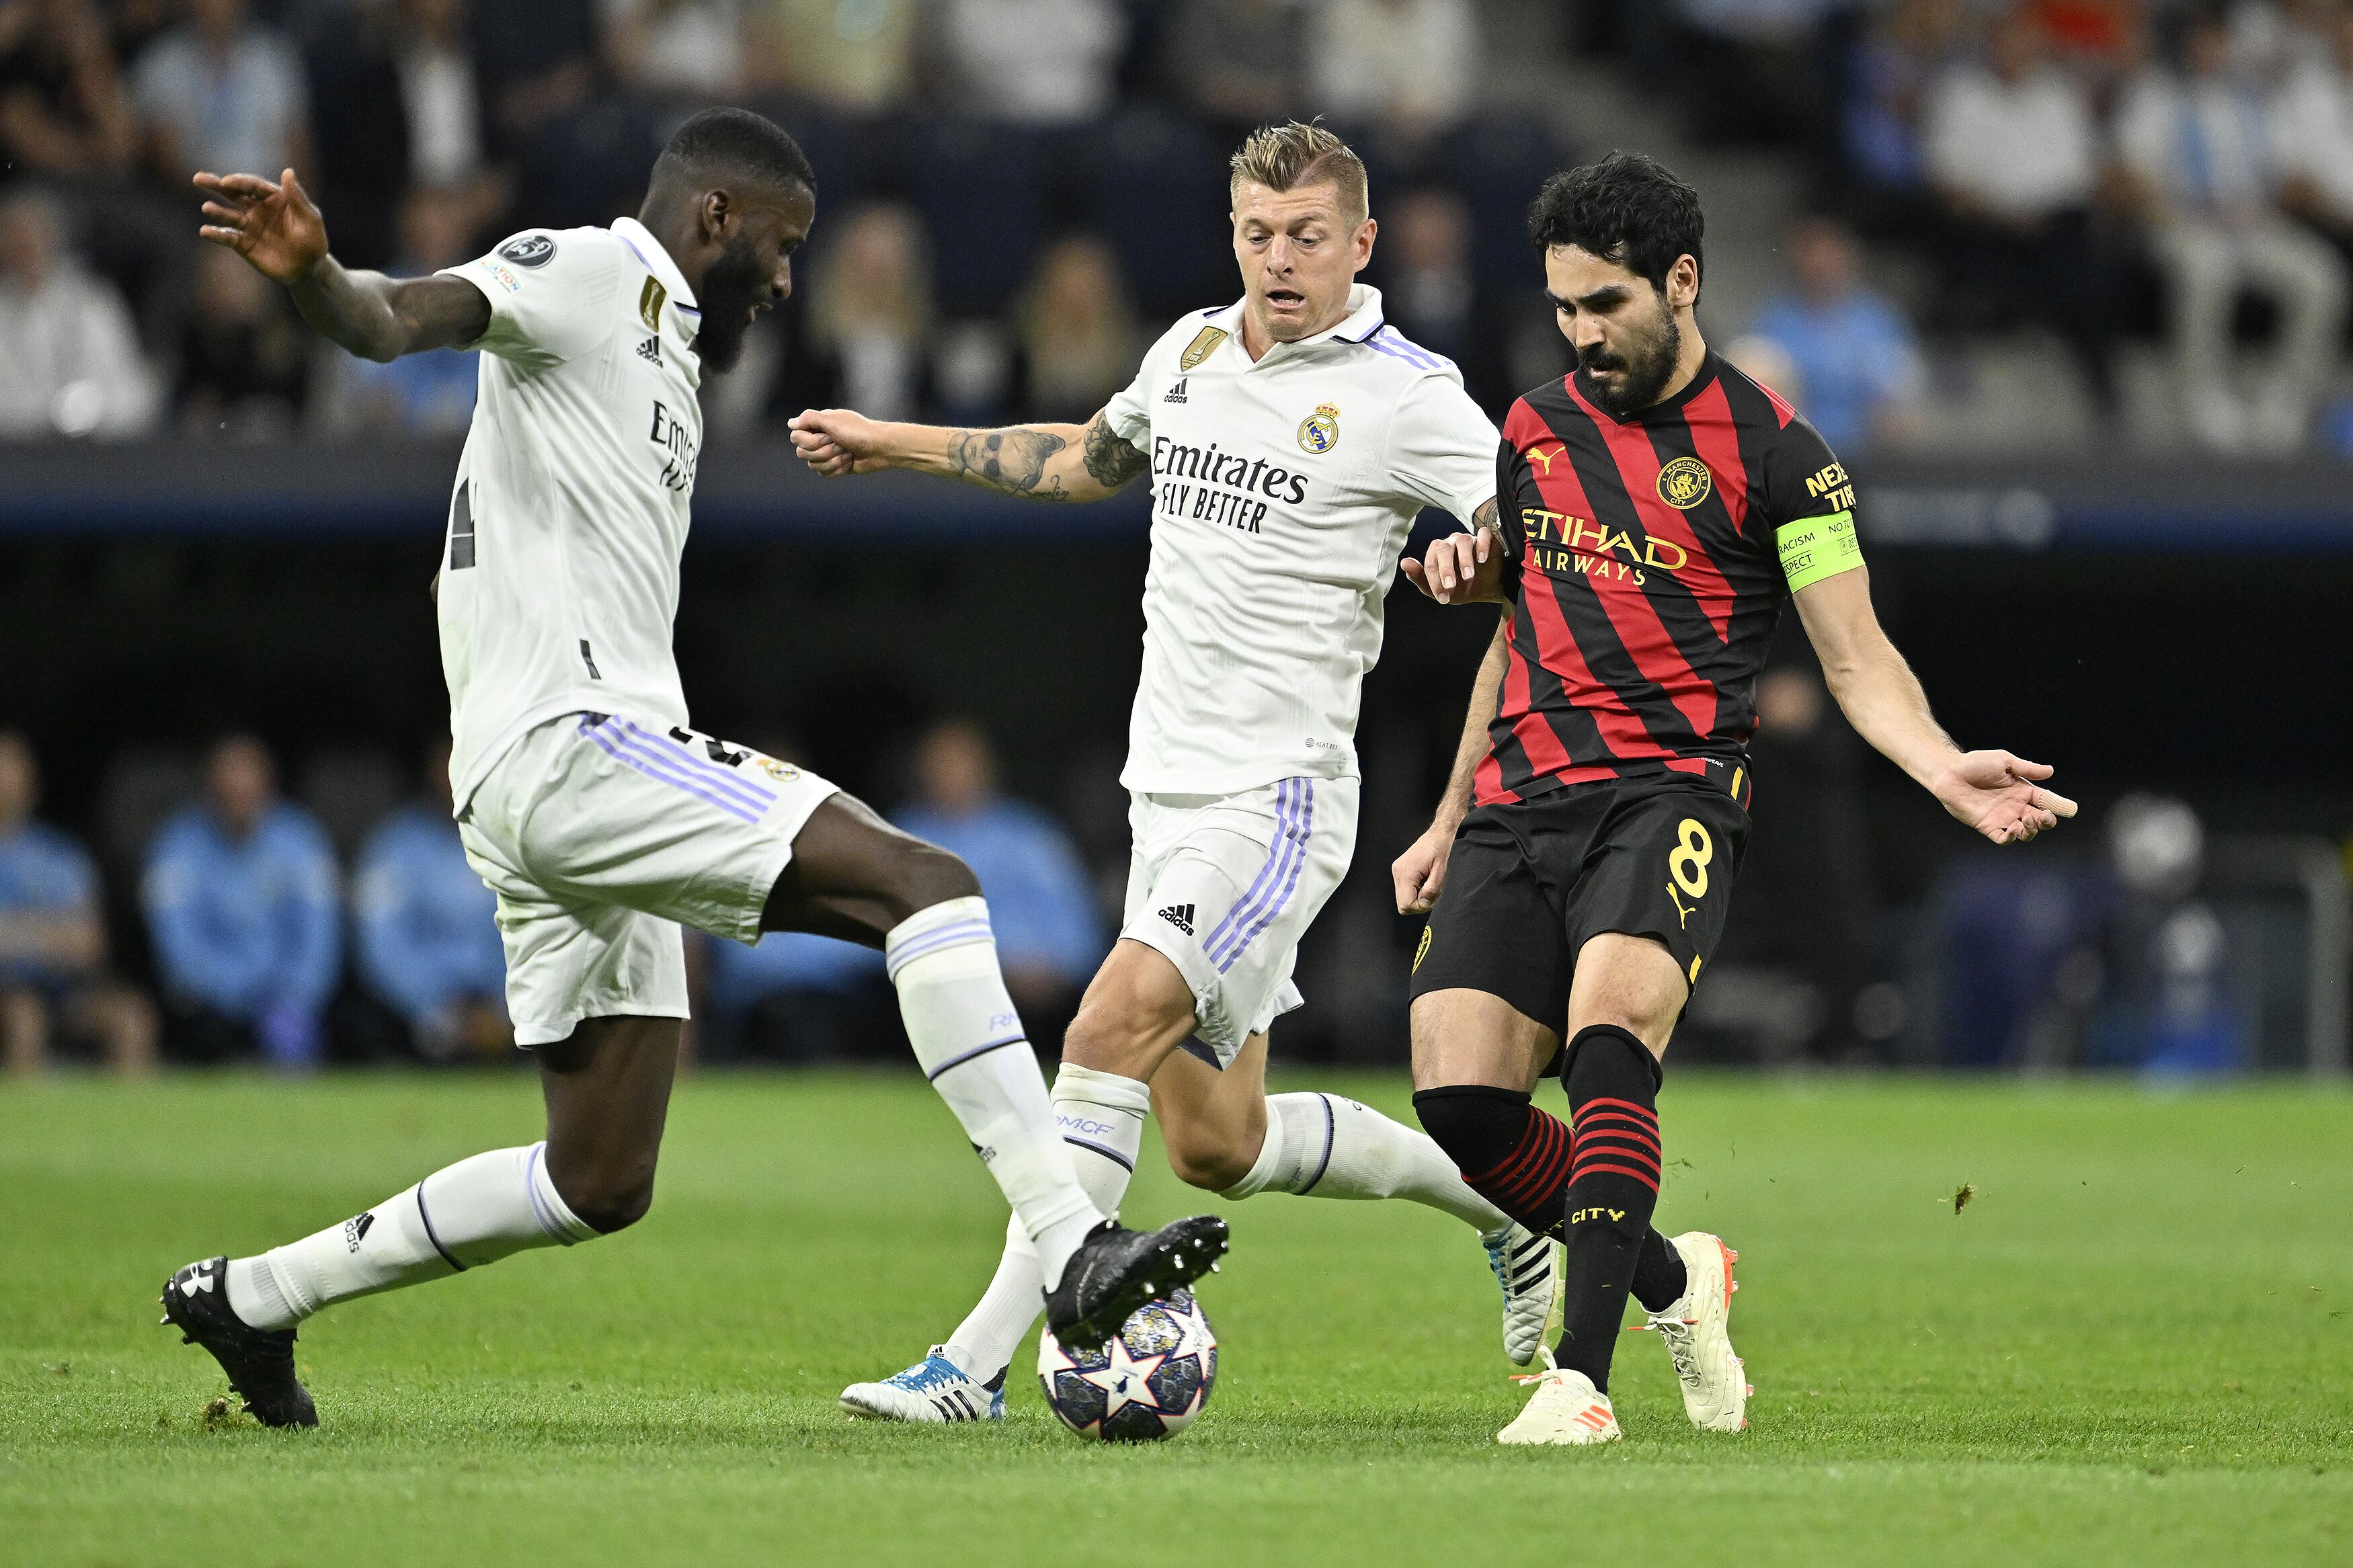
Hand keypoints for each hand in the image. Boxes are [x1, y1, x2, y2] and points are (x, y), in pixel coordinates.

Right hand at [196, 168, 327, 284]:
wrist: (309, 269)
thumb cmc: (313, 241)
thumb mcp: (310, 218)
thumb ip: (297, 197)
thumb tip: (288, 171)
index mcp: (274, 198)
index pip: (253, 186)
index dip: (239, 182)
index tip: (227, 182)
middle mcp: (258, 209)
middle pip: (234, 194)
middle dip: (216, 185)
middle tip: (198, 178)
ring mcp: (249, 226)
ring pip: (229, 215)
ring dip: (217, 211)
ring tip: (207, 208)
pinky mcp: (244, 244)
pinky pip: (227, 237)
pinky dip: (216, 234)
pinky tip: (205, 231)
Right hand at [788, 408, 893, 476]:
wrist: (880, 448)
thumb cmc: (859, 432)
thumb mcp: (833, 421)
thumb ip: (810, 419)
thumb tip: (790, 423)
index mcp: (817, 425)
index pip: (795, 436)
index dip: (810, 440)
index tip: (827, 436)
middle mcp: (819, 439)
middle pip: (801, 453)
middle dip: (824, 451)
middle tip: (841, 444)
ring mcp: (825, 454)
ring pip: (812, 465)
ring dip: (832, 460)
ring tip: (847, 453)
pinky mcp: (833, 467)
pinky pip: (823, 474)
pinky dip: (838, 469)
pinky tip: (849, 462)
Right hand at [1392, 820, 1454, 913]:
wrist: (1436, 835)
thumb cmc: (1439, 849)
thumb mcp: (1440, 871)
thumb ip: (1431, 889)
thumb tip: (1424, 904)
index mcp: (1406, 873)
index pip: (1406, 904)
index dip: (1420, 907)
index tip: (1431, 899)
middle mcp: (1398, 872)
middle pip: (1402, 904)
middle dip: (1418, 904)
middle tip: (1431, 894)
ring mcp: (1397, 871)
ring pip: (1402, 898)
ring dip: (1416, 897)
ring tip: (1428, 885)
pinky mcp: (1399, 870)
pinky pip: (1403, 890)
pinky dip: (1414, 891)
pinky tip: (1423, 882)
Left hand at [1401, 529, 1502, 604]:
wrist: (1487, 589)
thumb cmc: (1461, 587)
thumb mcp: (1439, 589)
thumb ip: (1419, 577)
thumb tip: (1404, 562)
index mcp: (1437, 553)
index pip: (1431, 562)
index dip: (1434, 580)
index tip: (1443, 598)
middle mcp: (1451, 543)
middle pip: (1443, 549)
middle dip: (1446, 569)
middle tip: (1451, 586)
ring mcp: (1469, 539)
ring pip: (1463, 541)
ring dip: (1464, 559)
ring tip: (1468, 576)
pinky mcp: (1487, 539)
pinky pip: (1484, 534)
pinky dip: (1482, 545)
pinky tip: (1482, 559)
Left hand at [1930, 751, 2076, 844]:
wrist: (1949, 772)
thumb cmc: (1975, 763)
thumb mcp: (2005, 761)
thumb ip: (2027, 768)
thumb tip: (2051, 771)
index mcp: (2022, 790)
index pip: (2046, 800)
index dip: (2058, 805)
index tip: (2070, 808)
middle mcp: (2015, 806)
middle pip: (2039, 820)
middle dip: (2047, 821)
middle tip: (2044, 816)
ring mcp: (2002, 817)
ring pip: (2024, 832)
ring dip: (2031, 830)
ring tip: (2028, 820)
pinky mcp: (1987, 826)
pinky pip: (2003, 838)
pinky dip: (2011, 838)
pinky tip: (2013, 830)